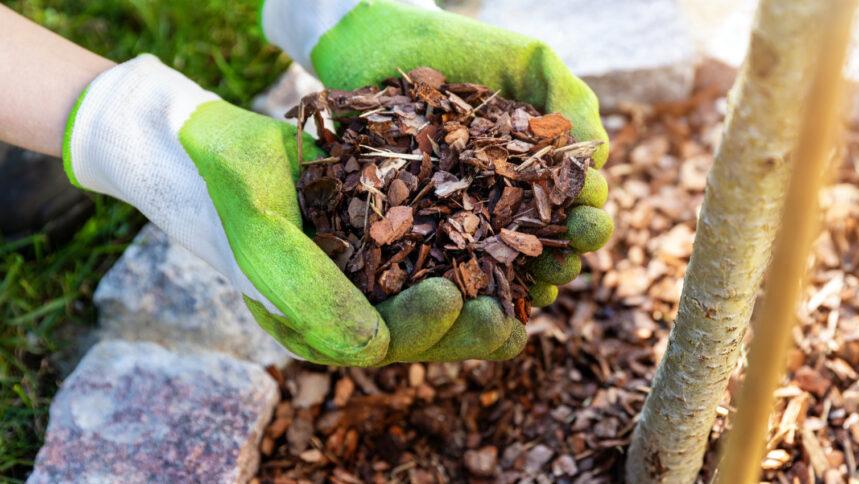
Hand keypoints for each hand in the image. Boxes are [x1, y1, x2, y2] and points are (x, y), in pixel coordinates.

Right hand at [64, 55, 522, 365]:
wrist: (220, 145)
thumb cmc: (235, 190)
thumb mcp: (264, 236)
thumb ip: (310, 293)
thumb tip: (376, 348)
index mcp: (315, 324)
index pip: (379, 343)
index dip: (422, 327)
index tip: (453, 296)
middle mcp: (347, 308)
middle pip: (418, 333)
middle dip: (465, 330)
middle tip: (507, 317)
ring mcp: (367, 276)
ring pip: (432, 302)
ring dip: (478, 303)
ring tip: (522, 298)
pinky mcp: (385, 241)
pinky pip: (432, 260)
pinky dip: (469, 259)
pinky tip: (507, 250)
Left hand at [263, 0, 614, 337]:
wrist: (384, 43)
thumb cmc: (464, 49)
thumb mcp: (530, 62)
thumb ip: (572, 100)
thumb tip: (599, 158)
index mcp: (542, 168)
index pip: (577, 204)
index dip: (588, 217)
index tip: (586, 218)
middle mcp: (509, 199)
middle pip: (548, 244)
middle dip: (564, 257)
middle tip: (566, 260)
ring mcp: (465, 216)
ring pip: (506, 265)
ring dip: (526, 284)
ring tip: (534, 290)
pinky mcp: (420, 227)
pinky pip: (448, 265)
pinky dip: (470, 285)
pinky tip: (483, 297)